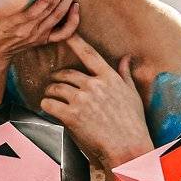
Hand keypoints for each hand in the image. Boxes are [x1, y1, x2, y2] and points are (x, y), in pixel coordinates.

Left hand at [39, 34, 153, 167]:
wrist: (128, 148)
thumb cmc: (133, 124)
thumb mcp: (132, 95)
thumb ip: (125, 75)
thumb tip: (126, 58)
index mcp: (109, 78)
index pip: (89, 54)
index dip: (75, 41)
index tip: (66, 33)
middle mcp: (94, 85)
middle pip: (66, 74)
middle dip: (57, 78)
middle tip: (54, 83)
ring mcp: (82, 100)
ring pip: (56, 88)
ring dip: (50, 92)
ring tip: (50, 97)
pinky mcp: (71, 115)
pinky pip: (50, 104)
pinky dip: (46, 105)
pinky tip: (48, 108)